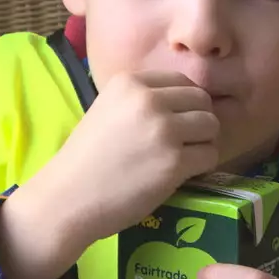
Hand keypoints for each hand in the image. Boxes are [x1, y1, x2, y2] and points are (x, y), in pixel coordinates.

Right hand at [0, 71, 217, 278]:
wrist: (68, 197)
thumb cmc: (86, 159)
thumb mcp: (108, 110)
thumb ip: (142, 101)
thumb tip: (185, 103)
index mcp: (130, 82)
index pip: (182, 80)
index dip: (185, 103)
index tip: (176, 122)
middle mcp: (149, 100)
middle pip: (201, 100)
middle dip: (198, 121)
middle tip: (184, 142)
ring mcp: (164, 130)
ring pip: (211, 126)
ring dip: (203, 143)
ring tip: (183, 158)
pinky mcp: (174, 162)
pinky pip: (210, 156)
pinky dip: (201, 167)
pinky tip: (181, 174)